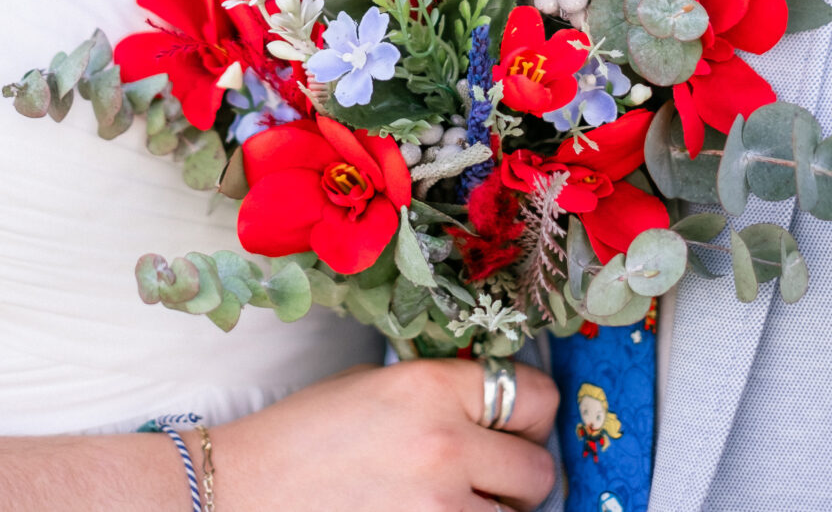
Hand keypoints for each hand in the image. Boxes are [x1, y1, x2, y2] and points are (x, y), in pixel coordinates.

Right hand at [212, 358, 558, 511]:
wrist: (240, 492)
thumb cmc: (304, 436)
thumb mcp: (376, 385)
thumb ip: (444, 393)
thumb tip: (500, 409)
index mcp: (432, 387)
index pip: (535, 396)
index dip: (531, 414)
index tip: (518, 424)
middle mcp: (445, 445)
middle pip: (538, 469)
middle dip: (518, 475)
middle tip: (487, 477)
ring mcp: (437, 510)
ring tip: (446, 502)